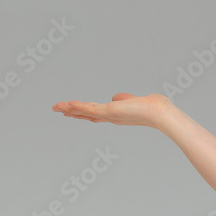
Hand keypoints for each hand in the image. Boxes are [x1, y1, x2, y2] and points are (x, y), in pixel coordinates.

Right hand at [51, 93, 172, 128]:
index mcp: (116, 115)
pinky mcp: (110, 112)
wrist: (159, 112)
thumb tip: (115, 97)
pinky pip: (91, 108)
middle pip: (86, 115)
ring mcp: (110, 115)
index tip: (70, 110)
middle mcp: (111, 118)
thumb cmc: (152, 107)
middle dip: (71, 112)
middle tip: (56, 109)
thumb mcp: (133, 101)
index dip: (82, 112)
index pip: (95, 114)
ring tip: (56, 106)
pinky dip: (79, 106)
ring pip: (85, 112)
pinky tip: (69, 103)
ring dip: (70, 109)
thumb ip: (124, 99)